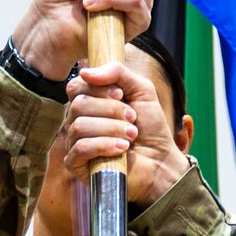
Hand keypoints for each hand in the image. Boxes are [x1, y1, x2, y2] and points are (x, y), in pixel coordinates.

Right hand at [64, 61, 189, 204]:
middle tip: (133, 119)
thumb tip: (84, 72)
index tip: (121, 95)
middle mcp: (78, 121)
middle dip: (111, 110)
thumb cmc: (151, 128)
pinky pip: (80, 148)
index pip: (75, 87)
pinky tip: (122, 149)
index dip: (98, 89)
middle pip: (78, 105)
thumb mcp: (141, 90)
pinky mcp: (76, 164)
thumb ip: (117, 72)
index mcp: (89, 103)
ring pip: (80, 126)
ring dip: (112, 129)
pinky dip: (104, 145)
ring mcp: (75, 143)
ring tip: (131, 136)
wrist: (161, 160)